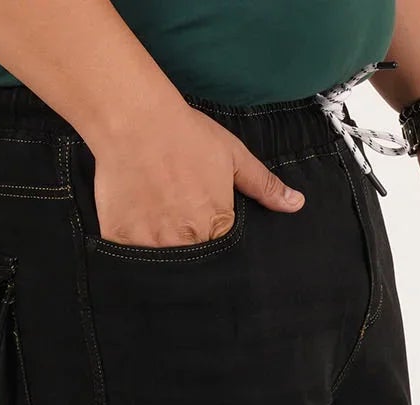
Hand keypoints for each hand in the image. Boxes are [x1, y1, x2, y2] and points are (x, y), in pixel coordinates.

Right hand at [89, 104, 303, 247]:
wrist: (136, 122)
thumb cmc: (186, 135)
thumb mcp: (233, 156)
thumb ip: (263, 186)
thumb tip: (296, 204)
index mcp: (217, 226)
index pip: (222, 252)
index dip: (214, 241)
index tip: (204, 224)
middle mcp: (188, 242)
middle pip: (193, 263)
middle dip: (189, 248)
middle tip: (177, 219)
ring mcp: (154, 245)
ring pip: (162, 266)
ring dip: (162, 251)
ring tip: (157, 221)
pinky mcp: (123, 242)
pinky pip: (129, 260)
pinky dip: (132, 250)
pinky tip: (134, 225)